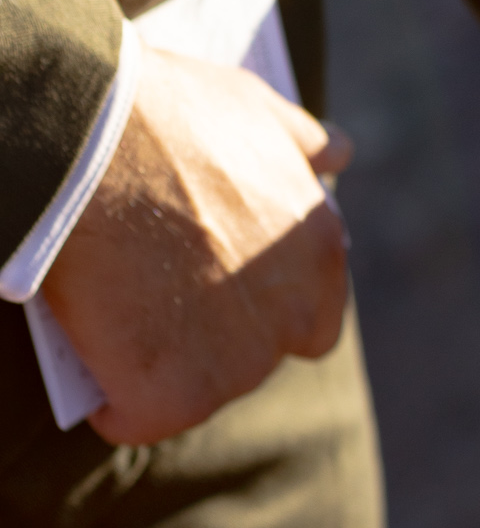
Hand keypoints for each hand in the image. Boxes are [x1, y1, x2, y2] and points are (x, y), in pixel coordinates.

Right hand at [41, 40, 352, 446]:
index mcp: (319, 252)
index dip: (265, 311)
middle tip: (157, 299)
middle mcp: (293, 315)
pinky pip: (139, 418)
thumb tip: (340, 152)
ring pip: (201, 390)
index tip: (218, 292)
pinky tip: (92, 364)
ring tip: (120, 321)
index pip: (315, 320)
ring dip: (165, 368)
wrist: (91, 147)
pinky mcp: (173, 397)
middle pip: (254, 358)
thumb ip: (302, 143)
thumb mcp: (255, 109)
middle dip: (212, 339)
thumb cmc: (169, 117)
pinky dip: (114, 402)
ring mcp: (236, 363)